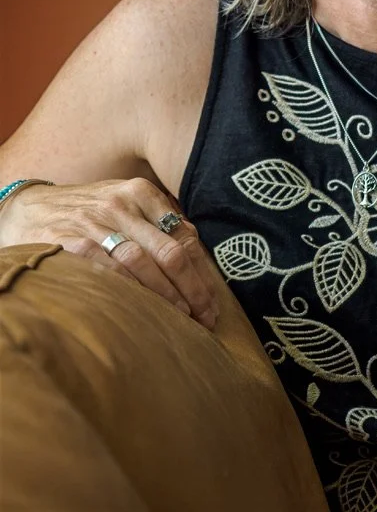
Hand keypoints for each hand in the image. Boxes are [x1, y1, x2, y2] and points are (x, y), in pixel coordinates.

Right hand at [0, 178, 218, 328]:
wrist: (29, 207)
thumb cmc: (88, 210)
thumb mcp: (124, 202)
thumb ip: (157, 222)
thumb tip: (196, 255)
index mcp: (142, 193)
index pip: (183, 236)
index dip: (202, 272)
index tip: (212, 301)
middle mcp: (122, 205)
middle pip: (170, 251)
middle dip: (193, 289)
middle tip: (206, 317)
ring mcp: (96, 223)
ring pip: (143, 263)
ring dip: (166, 295)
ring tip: (182, 319)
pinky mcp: (71, 243)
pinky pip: (108, 271)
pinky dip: (130, 292)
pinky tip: (143, 310)